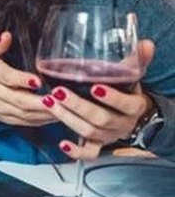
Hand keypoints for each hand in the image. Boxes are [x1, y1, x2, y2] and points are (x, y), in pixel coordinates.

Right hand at [0, 32, 53, 125]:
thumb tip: (6, 36)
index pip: (7, 77)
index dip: (22, 80)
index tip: (37, 81)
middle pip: (18, 99)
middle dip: (39, 102)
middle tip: (58, 100)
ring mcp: (0, 107)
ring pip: (24, 113)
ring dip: (43, 113)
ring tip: (62, 109)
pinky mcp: (5, 117)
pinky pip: (24, 122)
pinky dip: (40, 121)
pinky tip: (54, 117)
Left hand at [44, 40, 155, 159]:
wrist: (132, 117)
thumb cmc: (127, 93)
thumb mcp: (133, 76)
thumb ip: (138, 60)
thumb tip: (146, 43)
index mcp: (133, 107)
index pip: (125, 105)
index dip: (111, 98)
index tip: (95, 87)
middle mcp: (122, 124)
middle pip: (101, 119)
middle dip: (78, 106)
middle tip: (59, 92)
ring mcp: (109, 136)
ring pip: (89, 132)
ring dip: (68, 119)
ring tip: (50, 103)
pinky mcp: (98, 145)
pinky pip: (88, 153)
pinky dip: (76, 151)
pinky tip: (62, 143)